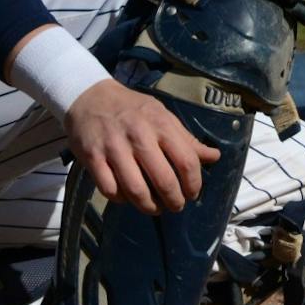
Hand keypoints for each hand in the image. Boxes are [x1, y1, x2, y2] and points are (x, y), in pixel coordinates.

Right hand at [64, 77, 221, 213]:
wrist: (90, 96)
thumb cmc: (132, 109)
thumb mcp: (162, 115)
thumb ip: (186, 139)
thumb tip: (214, 157)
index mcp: (160, 124)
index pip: (186, 161)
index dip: (194, 184)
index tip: (193, 193)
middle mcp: (138, 135)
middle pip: (163, 180)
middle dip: (174, 201)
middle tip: (175, 206)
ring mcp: (113, 147)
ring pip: (136, 190)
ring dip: (149, 207)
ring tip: (155, 208)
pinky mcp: (92, 157)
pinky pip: (110, 190)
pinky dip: (121, 200)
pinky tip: (128, 197)